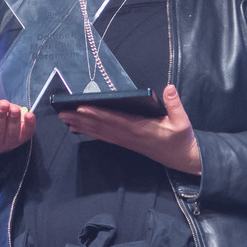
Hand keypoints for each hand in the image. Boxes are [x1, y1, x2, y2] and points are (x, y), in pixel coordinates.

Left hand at [57, 84, 200, 174]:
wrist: (184, 159)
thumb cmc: (181, 138)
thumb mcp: (183, 121)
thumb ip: (175, 104)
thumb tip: (169, 87)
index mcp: (141, 129)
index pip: (114, 120)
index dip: (98, 114)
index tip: (82, 108)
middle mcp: (129, 136)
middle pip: (101, 126)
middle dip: (81, 119)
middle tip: (62, 112)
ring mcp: (126, 141)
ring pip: (100, 132)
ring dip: (81, 126)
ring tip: (65, 119)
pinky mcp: (126, 143)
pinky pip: (104, 137)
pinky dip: (90, 132)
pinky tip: (78, 129)